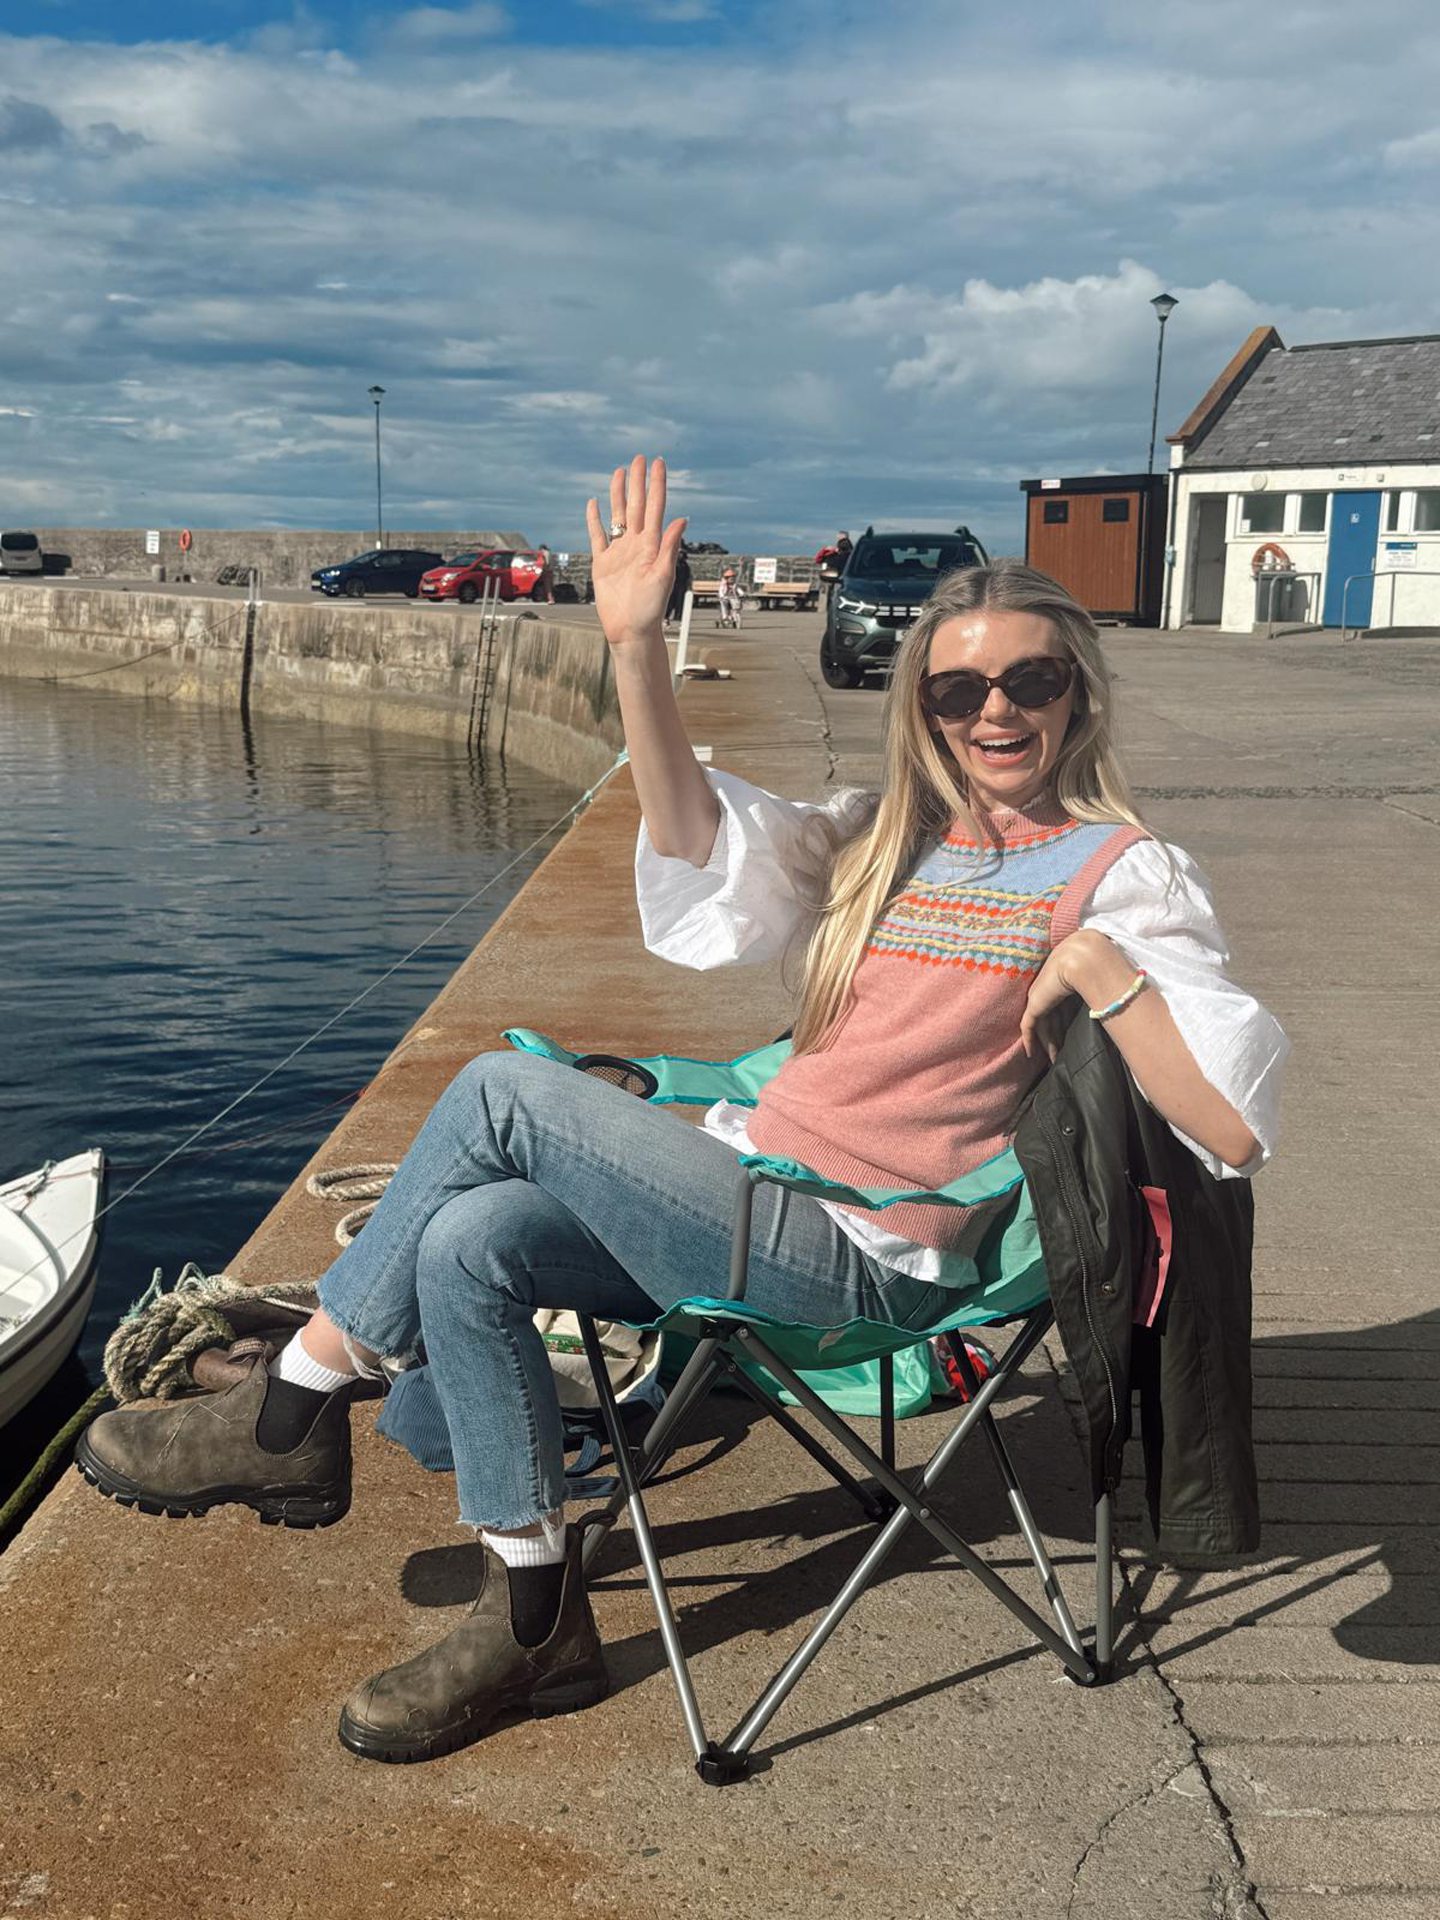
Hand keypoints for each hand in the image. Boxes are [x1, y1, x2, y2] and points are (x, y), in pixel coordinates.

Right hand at [585, 455, 687, 649]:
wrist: (631, 631)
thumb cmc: (650, 609)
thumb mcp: (663, 576)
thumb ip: (669, 546)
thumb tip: (683, 518)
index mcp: (651, 545)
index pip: (655, 507)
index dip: (657, 485)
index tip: (658, 463)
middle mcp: (636, 545)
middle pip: (635, 506)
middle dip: (638, 482)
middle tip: (638, 458)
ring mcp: (619, 553)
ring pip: (617, 516)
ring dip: (618, 494)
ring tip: (619, 472)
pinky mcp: (603, 564)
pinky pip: (597, 536)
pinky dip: (595, 520)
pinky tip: (594, 504)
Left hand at [1019, 931, 1125, 1062]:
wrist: (1084, 959)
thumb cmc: (1098, 967)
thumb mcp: (1097, 982)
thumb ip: (1099, 993)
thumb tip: (1114, 1007)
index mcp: (1065, 981)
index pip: (1063, 1008)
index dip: (1066, 1025)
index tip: (1071, 1041)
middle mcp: (1051, 988)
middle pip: (1053, 1018)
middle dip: (1057, 1038)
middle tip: (1061, 1057)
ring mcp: (1041, 996)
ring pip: (1042, 1025)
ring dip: (1047, 1044)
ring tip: (1053, 1061)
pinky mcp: (1035, 1005)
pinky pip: (1028, 1026)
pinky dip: (1029, 1040)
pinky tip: (1030, 1054)